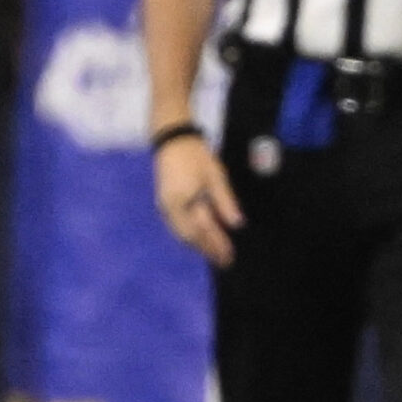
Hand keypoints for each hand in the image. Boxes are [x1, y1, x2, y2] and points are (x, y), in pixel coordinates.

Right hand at [154, 135, 242, 267]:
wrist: (172, 140)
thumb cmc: (196, 156)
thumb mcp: (215, 177)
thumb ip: (225, 202)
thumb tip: (237, 224)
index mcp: (182, 201)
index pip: (202, 230)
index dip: (216, 245)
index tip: (229, 256)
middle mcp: (169, 208)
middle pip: (190, 237)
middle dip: (208, 250)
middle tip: (225, 261)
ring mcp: (165, 206)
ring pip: (182, 234)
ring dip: (198, 246)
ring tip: (215, 255)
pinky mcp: (165, 203)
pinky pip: (178, 227)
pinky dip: (191, 236)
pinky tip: (202, 240)